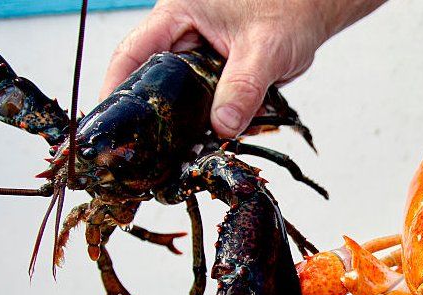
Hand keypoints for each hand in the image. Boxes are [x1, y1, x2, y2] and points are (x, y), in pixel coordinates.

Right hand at [101, 0, 381, 136]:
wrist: (315, 11)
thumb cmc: (291, 8)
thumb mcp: (265, 48)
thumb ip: (244, 87)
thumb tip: (223, 127)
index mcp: (179, 14)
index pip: (133, 51)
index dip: (115, 86)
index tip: (107, 121)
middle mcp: (182, 34)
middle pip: (151, 79)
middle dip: (152, 114)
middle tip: (146, 151)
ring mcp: (198, 55)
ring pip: (179, 96)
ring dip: (183, 122)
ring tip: (177, 152)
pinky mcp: (216, 74)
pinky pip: (203, 102)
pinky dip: (208, 120)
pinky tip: (210, 138)